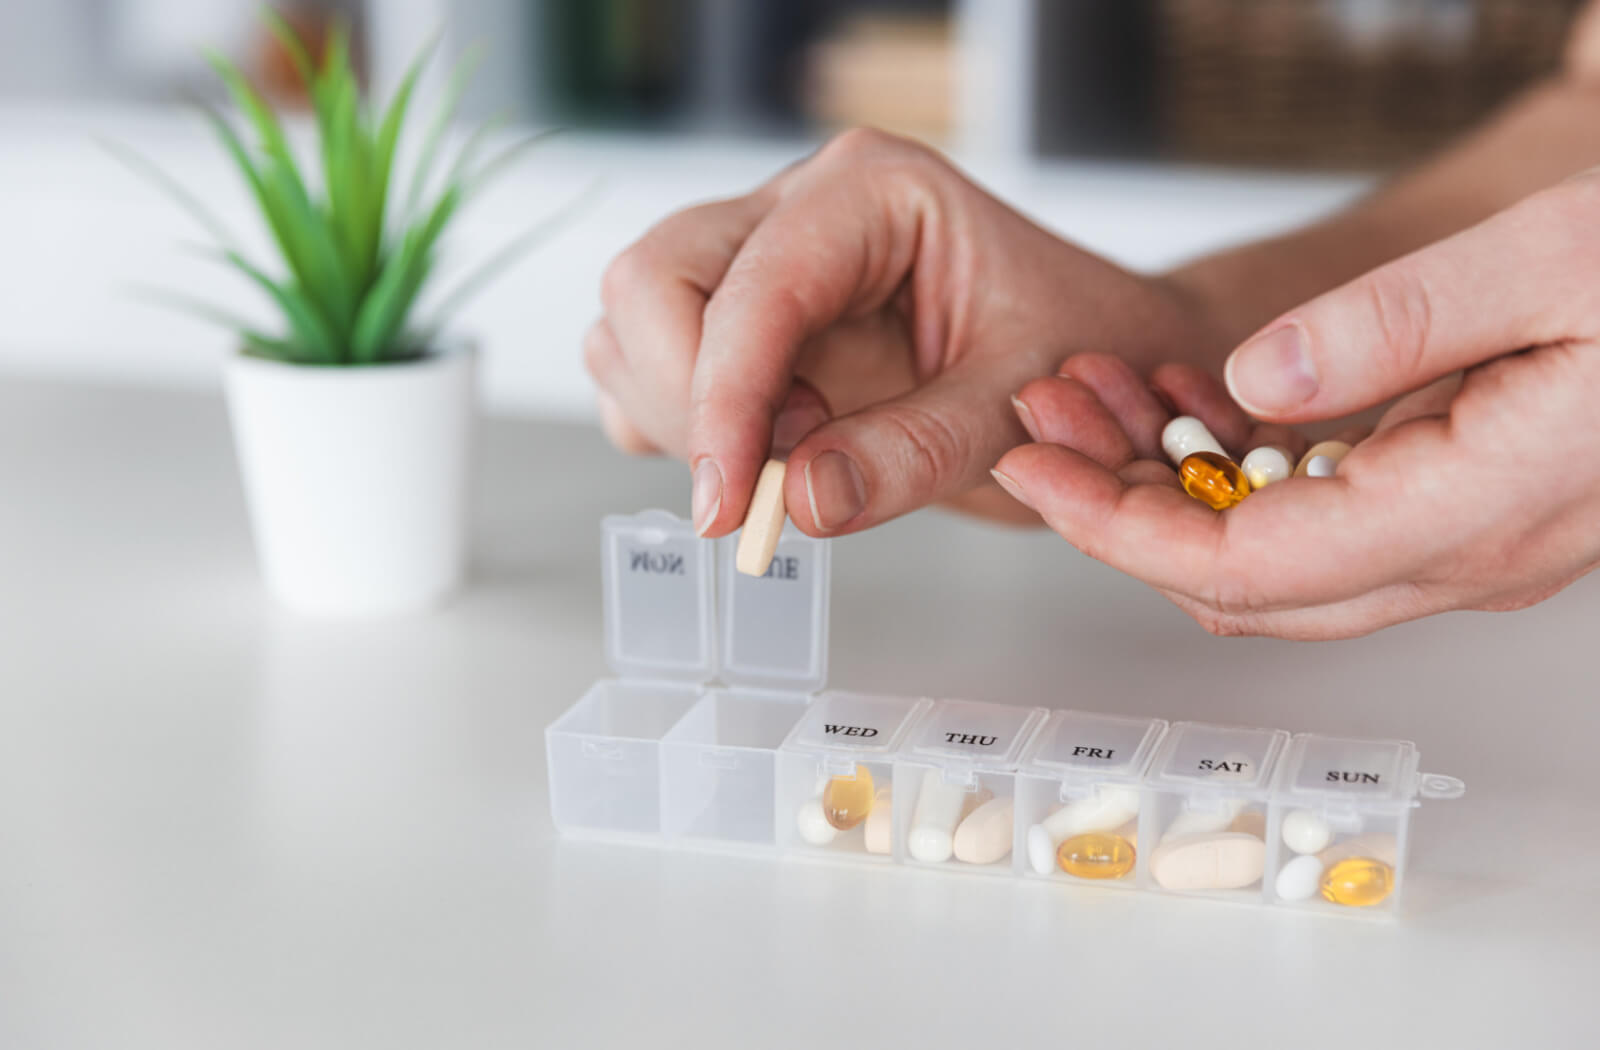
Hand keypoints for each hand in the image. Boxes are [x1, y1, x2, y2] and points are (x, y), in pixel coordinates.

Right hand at [585, 128, 1213, 536]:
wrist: (1101, 364)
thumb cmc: (1080, 357)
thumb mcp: (1020, 407)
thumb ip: (914, 452)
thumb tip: (801, 501)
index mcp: (873, 194)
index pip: (753, 284)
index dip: (725, 398)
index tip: (732, 506)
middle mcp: (798, 209)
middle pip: (652, 280)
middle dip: (686, 398)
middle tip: (762, 489)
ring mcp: (757, 260)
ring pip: (631, 323)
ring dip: (676, 417)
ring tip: (784, 468)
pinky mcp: (740, 322)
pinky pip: (646, 369)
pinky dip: (674, 429)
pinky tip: (762, 461)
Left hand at [995, 175, 1599, 638]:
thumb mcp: (1559, 260)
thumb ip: (1403, 323)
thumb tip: (1256, 377)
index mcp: (1479, 508)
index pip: (1247, 565)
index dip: (1121, 530)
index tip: (1036, 473)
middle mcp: (1466, 554)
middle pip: (1242, 585)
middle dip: (1123, 516)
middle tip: (1049, 430)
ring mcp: (1469, 543)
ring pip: (1274, 563)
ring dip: (1172, 499)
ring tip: (1100, 409)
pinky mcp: (1468, 509)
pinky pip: (1321, 526)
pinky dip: (1238, 483)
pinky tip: (1196, 412)